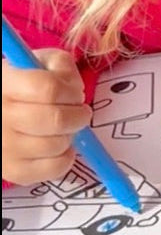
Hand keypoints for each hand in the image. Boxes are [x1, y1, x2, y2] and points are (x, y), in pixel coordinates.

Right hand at [1, 49, 90, 185]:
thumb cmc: (22, 86)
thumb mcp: (38, 63)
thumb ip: (60, 65)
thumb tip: (73, 87)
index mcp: (5, 84)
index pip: (47, 89)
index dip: (71, 91)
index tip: (75, 93)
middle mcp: (0, 117)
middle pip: (55, 120)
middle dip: (78, 115)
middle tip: (79, 113)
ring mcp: (3, 147)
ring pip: (57, 144)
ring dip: (70, 135)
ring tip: (63, 128)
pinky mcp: (11, 171)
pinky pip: (54, 168)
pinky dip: (66, 157)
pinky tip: (59, 145)